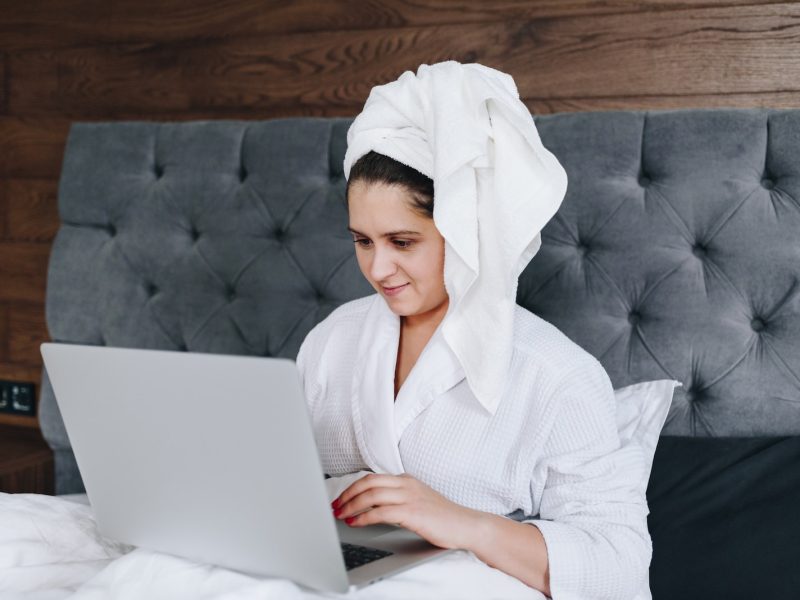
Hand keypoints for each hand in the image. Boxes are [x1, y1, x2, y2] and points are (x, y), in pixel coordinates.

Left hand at [330, 472, 480, 549]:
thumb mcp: (416, 502)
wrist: (466, 525)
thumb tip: (370, 508)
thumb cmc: (442, 518)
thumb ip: (396, 500)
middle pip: (367, 483)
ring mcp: (410, 497)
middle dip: (346, 495)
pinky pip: (381, 512)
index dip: (351, 488)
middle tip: (334, 507)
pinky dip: (364, 518)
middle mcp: (406, 484)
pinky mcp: (413, 512)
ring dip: (351, 506)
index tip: (339, 500)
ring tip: (341, 516)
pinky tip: (356, 523)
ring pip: (371, 495)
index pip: (371, 478)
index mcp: (406, 480)